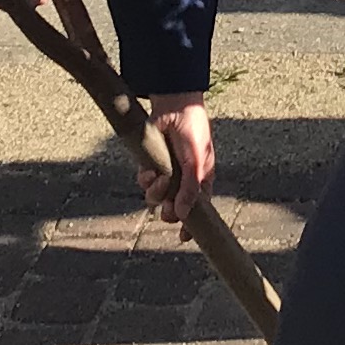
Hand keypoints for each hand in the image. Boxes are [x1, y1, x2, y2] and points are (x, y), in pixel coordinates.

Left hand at [141, 96, 216, 221]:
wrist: (175, 107)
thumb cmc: (194, 133)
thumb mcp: (196, 162)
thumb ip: (190, 189)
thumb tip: (182, 215)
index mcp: (201, 181)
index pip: (197, 210)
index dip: (190, 225)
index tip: (183, 238)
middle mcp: (182, 180)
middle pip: (172, 208)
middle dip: (168, 209)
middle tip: (168, 205)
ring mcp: (166, 173)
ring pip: (156, 197)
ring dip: (156, 193)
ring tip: (159, 179)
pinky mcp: (150, 164)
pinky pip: (144, 182)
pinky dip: (145, 180)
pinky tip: (149, 171)